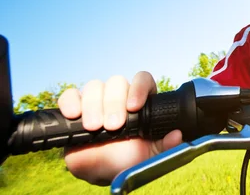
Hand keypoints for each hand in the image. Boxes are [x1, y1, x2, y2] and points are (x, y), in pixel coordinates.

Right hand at [57, 71, 182, 185]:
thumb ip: (166, 146)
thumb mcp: (151, 156)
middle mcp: (118, 97)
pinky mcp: (75, 107)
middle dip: (114, 103)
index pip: (143, 80)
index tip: (134, 106)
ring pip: (94, 86)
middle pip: (117, 82)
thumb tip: (176, 135)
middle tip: (113, 125)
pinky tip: (74, 115)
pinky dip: (70, 101)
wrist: (103, 172)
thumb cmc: (129, 160)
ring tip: (94, 127)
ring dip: (93, 105)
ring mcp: (95, 100)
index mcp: (140, 101)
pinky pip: (70, 95)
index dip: (139, 88)